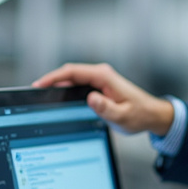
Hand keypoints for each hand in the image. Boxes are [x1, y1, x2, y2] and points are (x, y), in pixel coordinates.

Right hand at [32, 63, 174, 135]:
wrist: (152, 115)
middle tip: (35, 91)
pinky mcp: (99, 86)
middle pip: (69, 73)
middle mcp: (101, 74)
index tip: (39, 84)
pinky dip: (66, 89)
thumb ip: (107, 108)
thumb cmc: (140, 115)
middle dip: (51, 80)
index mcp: (104, 77)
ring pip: (72, 78)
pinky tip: (58, 98)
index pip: (73, 72)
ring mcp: (100, 79)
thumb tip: (91, 98)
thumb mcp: (123, 116)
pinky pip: (78, 85)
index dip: (54, 77)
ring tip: (42, 95)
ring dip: (58, 84)